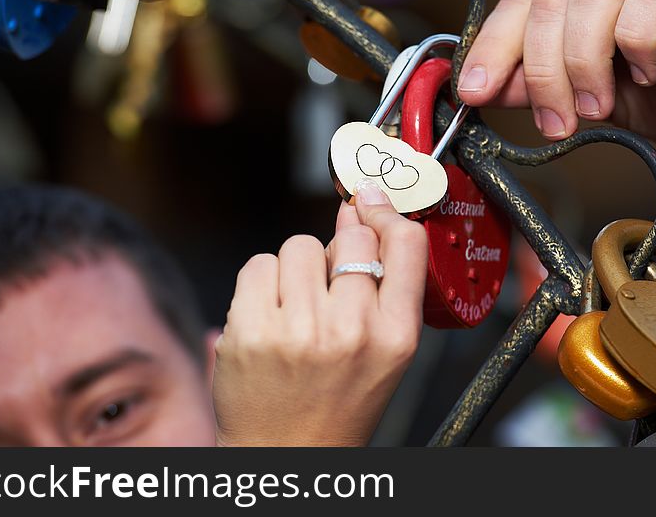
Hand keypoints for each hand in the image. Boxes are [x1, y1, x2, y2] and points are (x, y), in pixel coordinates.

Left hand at [213, 180, 427, 445]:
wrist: (287, 453)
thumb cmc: (339, 401)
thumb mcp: (385, 350)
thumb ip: (381, 283)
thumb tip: (358, 210)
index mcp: (397, 337)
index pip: (406, 244)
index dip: (385, 213)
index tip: (369, 202)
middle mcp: (352, 332)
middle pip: (349, 238)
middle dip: (337, 252)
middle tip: (327, 289)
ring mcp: (299, 331)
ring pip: (299, 245)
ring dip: (296, 268)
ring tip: (296, 309)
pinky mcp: (249, 331)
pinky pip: (258, 263)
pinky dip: (262, 281)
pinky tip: (269, 315)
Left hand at [457, 0, 655, 143]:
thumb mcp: (592, 101)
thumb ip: (542, 89)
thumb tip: (489, 88)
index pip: (517, 5)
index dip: (490, 49)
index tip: (474, 93)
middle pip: (545, 1)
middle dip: (540, 72)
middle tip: (556, 122)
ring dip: (582, 65)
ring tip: (598, 107)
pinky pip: (649, 0)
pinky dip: (637, 46)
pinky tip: (649, 73)